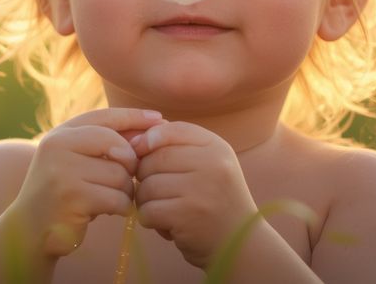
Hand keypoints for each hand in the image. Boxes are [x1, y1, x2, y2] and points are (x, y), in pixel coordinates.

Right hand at [10, 108, 165, 256]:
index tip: (160, 119)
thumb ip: (106, 142)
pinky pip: (117, 199)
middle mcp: (58, 146)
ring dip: (125, 191)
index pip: (105, 117)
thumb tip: (152, 125)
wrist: (30, 230)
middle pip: (119, 147)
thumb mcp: (77, 159)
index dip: (134, 116)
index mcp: (61, 133)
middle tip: (126, 179)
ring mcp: (63, 171)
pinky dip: (121, 207)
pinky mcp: (73, 198)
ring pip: (120, 175)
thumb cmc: (62, 192)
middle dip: (130, 165)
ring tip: (112, 197)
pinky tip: (109, 210)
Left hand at [130, 121, 258, 268]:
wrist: (239, 244)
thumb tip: (136, 138)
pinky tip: (164, 224)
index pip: (173, 130)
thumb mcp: (208, 165)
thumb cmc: (215, 201)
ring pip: (147, 186)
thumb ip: (178, 147)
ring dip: (145, 201)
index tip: (141, 151)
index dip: (149, 139)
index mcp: (217, 147)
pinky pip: (148, 211)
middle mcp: (212, 164)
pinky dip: (149, 219)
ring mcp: (201, 190)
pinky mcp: (187, 216)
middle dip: (143, 175)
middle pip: (153, 159)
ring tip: (162, 208)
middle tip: (155, 190)